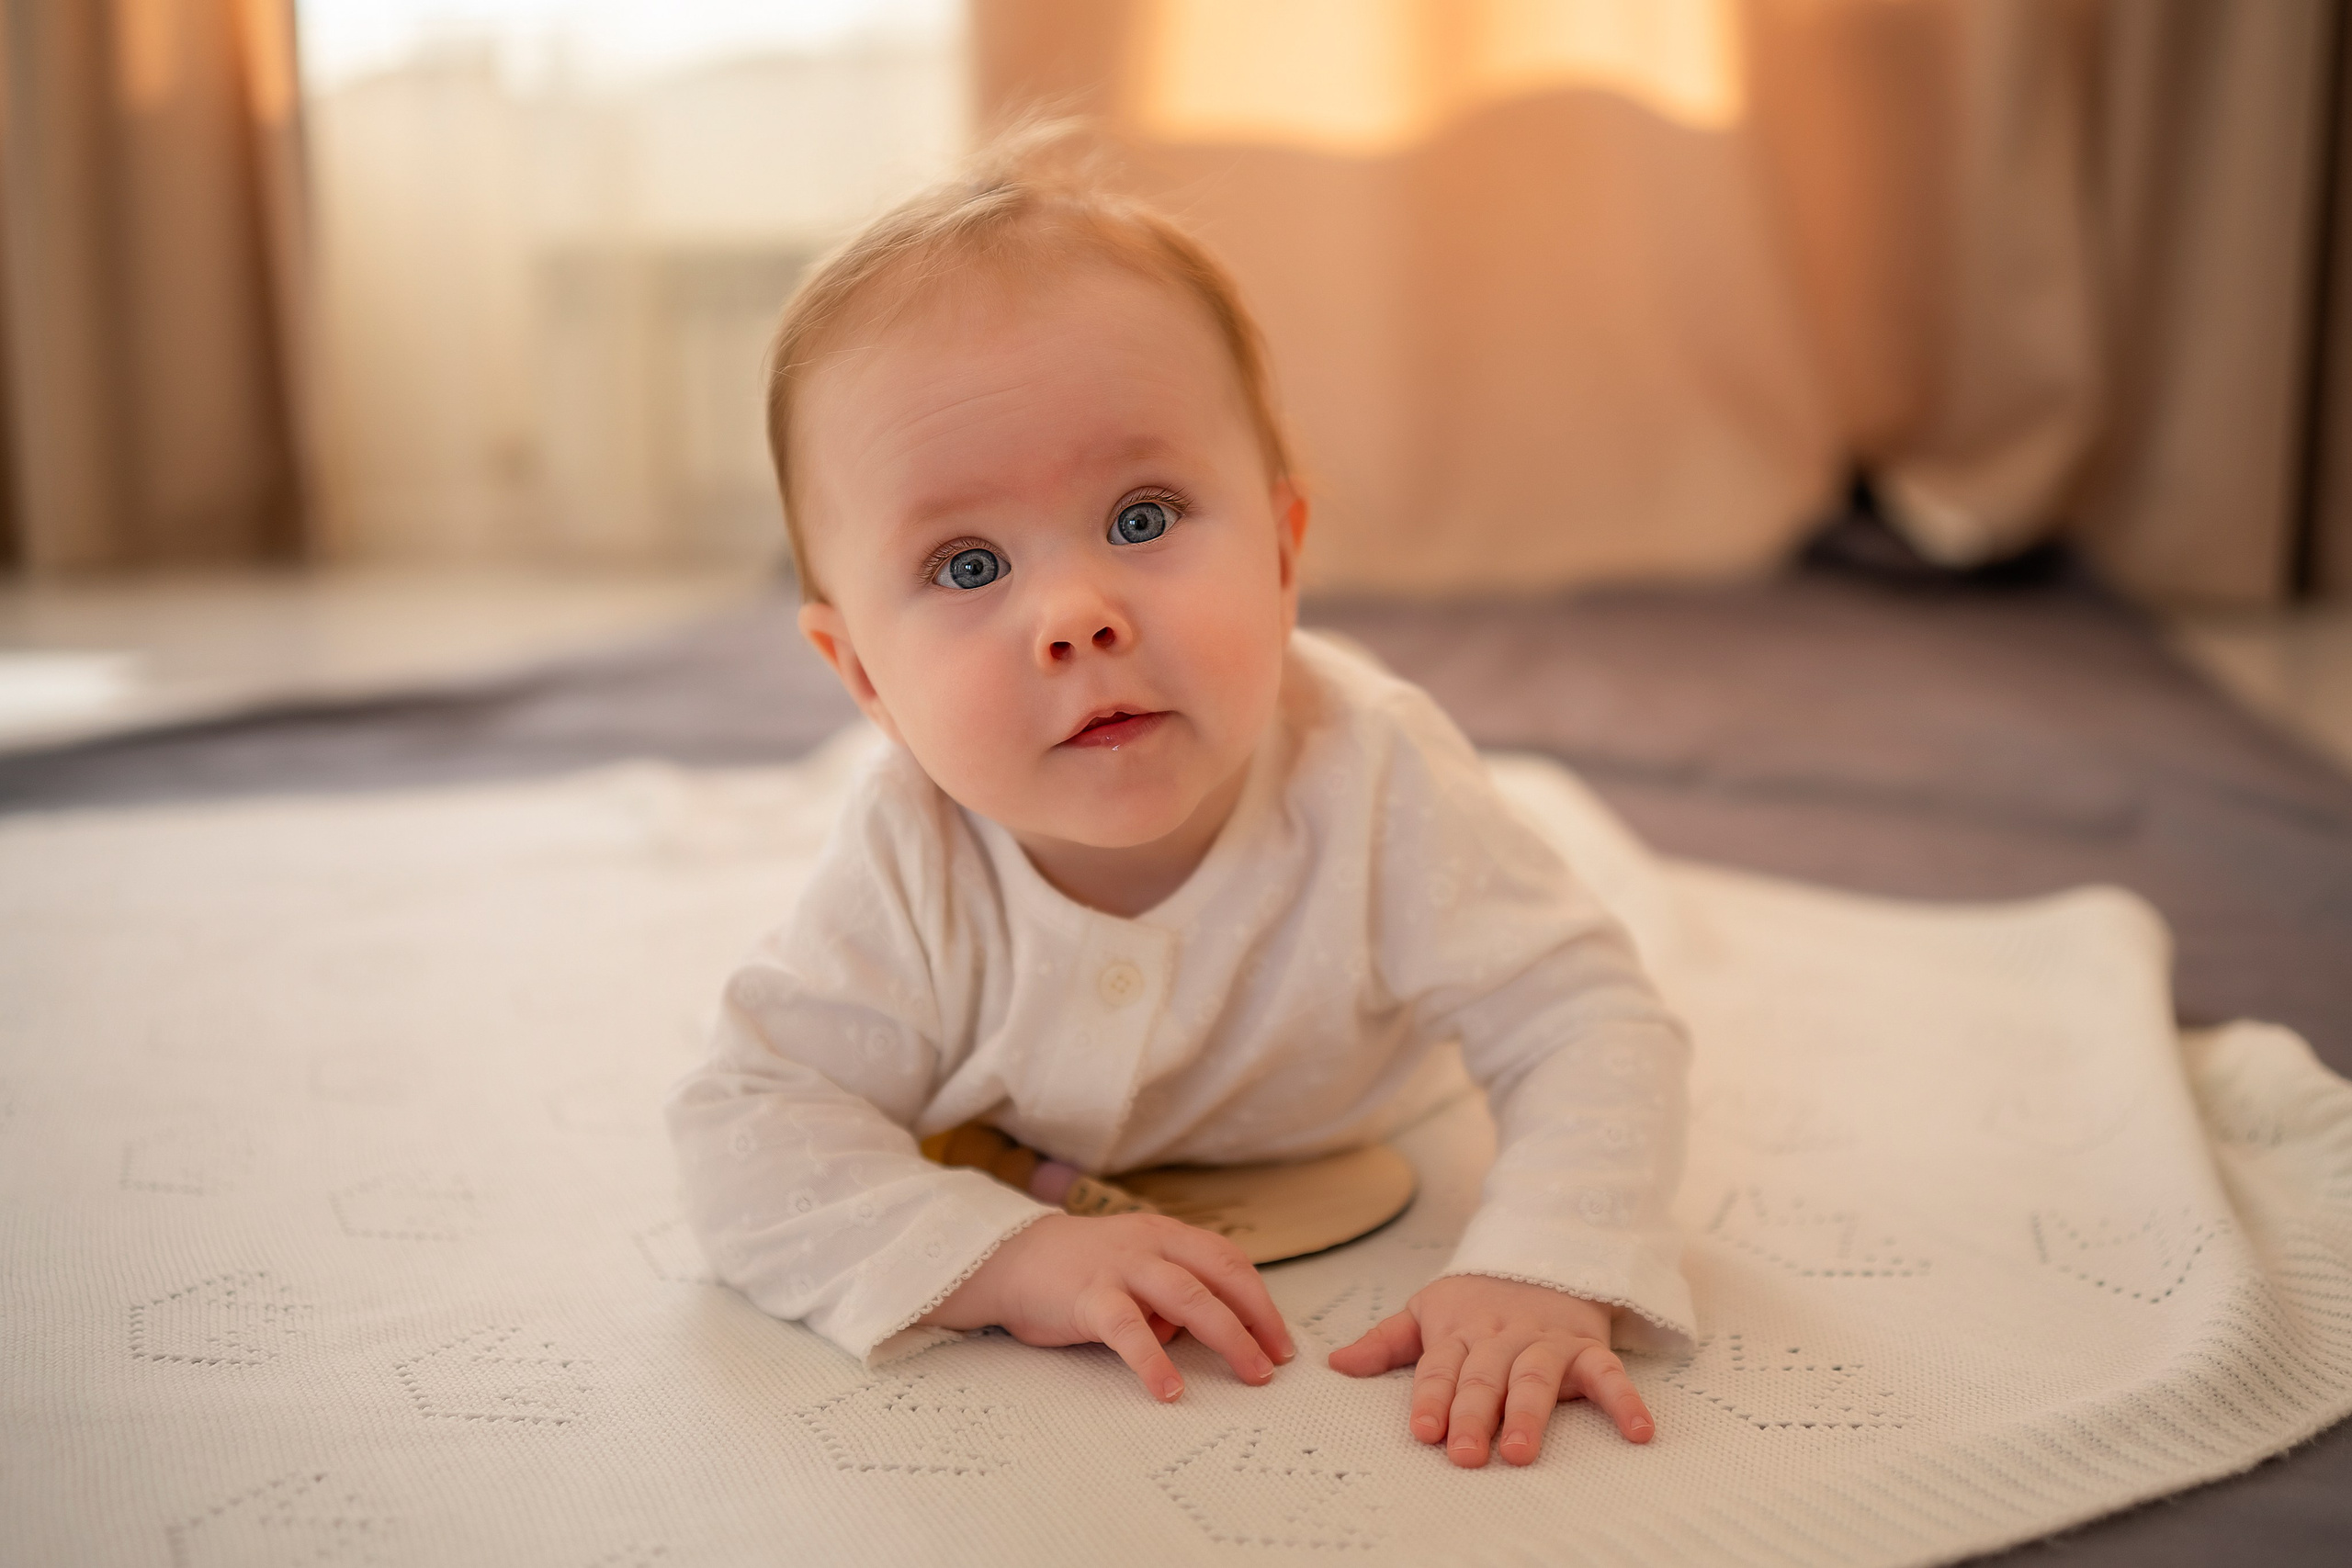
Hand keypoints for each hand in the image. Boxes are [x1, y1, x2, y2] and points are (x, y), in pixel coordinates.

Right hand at [919, 1213, 1294, 1400]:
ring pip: (1188, 1298)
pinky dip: (1154, 1361)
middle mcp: (1150, 1245)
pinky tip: (1170, 1389)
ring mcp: (1121, 1269)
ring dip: (1227, 1337)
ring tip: (1250, 1373)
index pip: (1228, 1262)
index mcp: (1166, 1234)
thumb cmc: (1080, 1269)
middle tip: (1277, 1361)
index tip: (1280, 1339)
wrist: (1010, 1258)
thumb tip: (1204, 1332)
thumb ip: (1171, 1290)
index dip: (1260, 1300)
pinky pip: (1129, 1331)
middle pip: (1220, 1277)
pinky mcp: (1089, 1298)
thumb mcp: (1135, 1265)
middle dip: (1257, 1320)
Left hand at [1327, 1274, 1653, 1466]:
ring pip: (1536, 1376)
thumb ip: (1386, 1342)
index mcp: (1459, 1333)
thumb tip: (1336, 1365)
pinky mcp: (1588, 1346)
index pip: (1440, 1369)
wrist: (1544, 1248)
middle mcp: (1501, 1337)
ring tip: (1521, 1451)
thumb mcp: (1428, 1310)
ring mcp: (1546, 1341)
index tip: (1423, 1430)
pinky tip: (1638, 1432)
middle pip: (1485, 1378)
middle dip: (1474, 1415)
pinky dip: (1625, 1401)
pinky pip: (1610, 1373)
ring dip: (1530, 1413)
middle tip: (1466, 1454)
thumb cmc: (1478, 1297)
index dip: (1431, 1398)